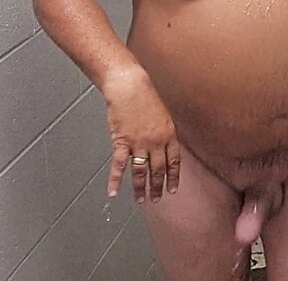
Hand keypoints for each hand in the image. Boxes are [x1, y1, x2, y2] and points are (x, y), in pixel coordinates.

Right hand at [102, 69, 179, 202]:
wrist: (130, 87)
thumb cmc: (145, 97)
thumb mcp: (163, 116)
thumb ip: (164, 134)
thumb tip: (165, 147)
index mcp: (169, 135)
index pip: (174, 162)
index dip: (173, 177)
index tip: (172, 189)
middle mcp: (156, 142)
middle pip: (158, 170)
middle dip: (158, 186)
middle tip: (157, 199)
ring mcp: (139, 143)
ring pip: (141, 171)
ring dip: (140, 188)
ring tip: (140, 200)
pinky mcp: (122, 142)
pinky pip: (119, 165)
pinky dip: (115, 180)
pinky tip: (114, 191)